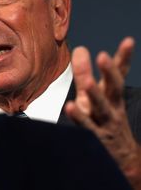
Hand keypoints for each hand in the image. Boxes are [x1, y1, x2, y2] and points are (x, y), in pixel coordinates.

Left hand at [65, 37, 140, 188]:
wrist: (120, 158)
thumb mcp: (95, 94)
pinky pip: (87, 127)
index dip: (124, 58)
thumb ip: (85, 73)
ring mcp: (106, 123)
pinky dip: (79, 117)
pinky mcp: (96, 137)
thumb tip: (80, 48)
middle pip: (114, 88)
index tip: (128, 41)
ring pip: (102, 108)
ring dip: (96, 95)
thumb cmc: (104, 119)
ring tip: (88, 82)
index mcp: (112, 95)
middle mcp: (112, 107)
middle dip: (110, 73)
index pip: (119, 75)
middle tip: (104, 57)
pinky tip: (71, 107)